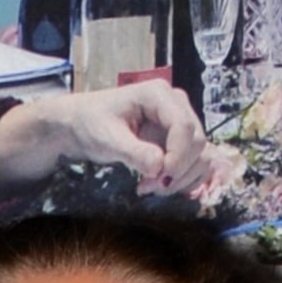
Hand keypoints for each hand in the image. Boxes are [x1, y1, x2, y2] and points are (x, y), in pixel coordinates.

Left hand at [61, 72, 217, 195]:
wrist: (81, 125)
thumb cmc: (91, 124)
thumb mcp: (107, 138)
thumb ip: (134, 152)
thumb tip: (159, 167)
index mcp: (158, 94)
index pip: (184, 126)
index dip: (178, 156)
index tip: (161, 178)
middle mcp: (175, 104)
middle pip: (197, 141)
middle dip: (178, 170)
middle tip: (149, 187)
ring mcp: (179, 121)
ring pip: (200, 154)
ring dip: (181, 178)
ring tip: (149, 187)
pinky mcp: (178, 139)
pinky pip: (194, 162)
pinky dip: (182, 179)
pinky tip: (158, 185)